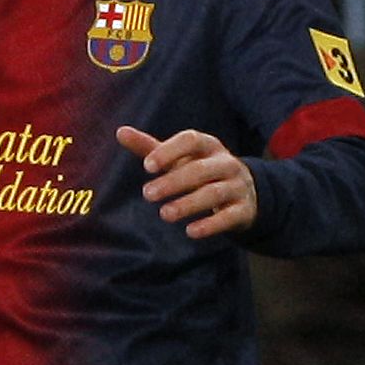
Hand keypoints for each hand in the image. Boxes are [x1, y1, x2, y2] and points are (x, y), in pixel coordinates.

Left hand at [116, 125, 256, 238]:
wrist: (245, 192)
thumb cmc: (201, 170)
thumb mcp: (178, 158)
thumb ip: (150, 148)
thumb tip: (120, 131)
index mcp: (209, 145)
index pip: (191, 140)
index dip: (169, 151)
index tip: (147, 166)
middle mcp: (226, 163)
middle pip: (200, 170)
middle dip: (173, 182)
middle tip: (147, 194)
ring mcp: (238, 186)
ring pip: (214, 193)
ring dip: (188, 204)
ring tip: (164, 214)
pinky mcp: (244, 209)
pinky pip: (229, 216)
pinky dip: (210, 225)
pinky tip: (190, 232)